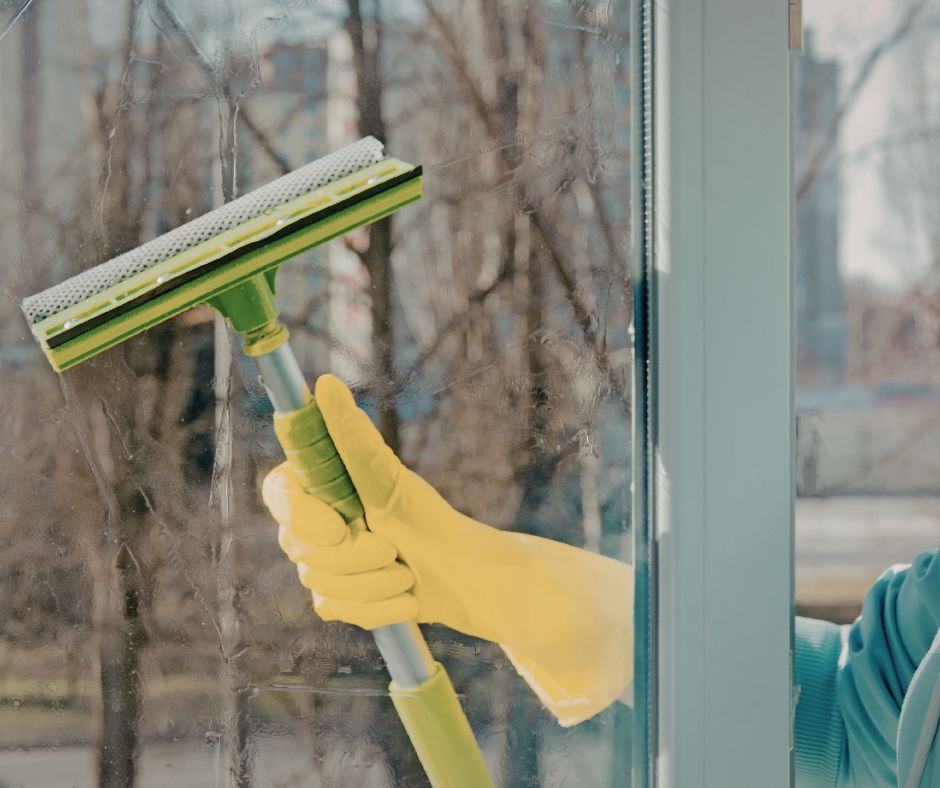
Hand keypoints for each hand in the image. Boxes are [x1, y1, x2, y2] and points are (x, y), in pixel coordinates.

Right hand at [263, 374, 633, 725]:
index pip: (278, 493)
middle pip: (298, 546)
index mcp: (320, 484)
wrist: (465, 575)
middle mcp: (313, 520)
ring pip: (319, 583)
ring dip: (373, 582)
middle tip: (394, 549)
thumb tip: (325, 384)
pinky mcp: (337, 598)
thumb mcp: (389, 479)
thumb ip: (352, 438)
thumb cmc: (428, 518)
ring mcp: (321, 562)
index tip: (340, 528)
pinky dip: (377, 607)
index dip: (301, 516)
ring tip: (405, 571)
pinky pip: (337, 609)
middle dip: (355, 555)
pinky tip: (404, 597)